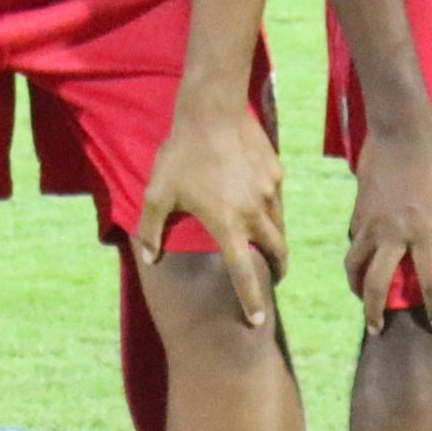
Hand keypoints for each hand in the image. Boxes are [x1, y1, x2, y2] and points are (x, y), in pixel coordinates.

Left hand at [134, 92, 286, 329]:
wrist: (212, 110)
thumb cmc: (181, 154)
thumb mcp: (157, 192)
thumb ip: (151, 229)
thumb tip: (150, 258)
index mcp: (227, 225)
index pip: (244, 273)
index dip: (252, 300)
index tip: (259, 320)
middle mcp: (255, 213)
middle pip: (277, 252)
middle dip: (277, 269)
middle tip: (273, 276)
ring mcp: (269, 192)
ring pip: (280, 225)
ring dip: (276, 239)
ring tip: (266, 242)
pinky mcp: (276, 172)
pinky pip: (277, 198)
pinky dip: (271, 208)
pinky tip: (257, 200)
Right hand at [341, 111, 431, 334]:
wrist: (400, 127)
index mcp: (424, 231)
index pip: (428, 281)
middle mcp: (393, 233)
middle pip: (376, 283)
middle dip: (375, 311)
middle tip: (377, 329)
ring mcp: (371, 222)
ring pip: (355, 265)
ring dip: (356, 287)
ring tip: (361, 299)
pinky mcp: (358, 210)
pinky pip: (354, 242)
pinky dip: (357, 257)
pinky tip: (362, 262)